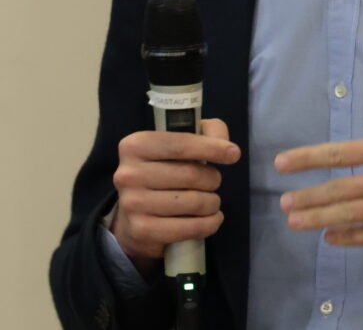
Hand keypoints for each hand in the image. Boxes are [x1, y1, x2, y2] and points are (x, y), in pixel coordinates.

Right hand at [110, 117, 239, 274]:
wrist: (133, 216)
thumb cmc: (163, 172)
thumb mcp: (179, 144)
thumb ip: (207, 133)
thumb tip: (229, 149)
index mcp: (135, 145)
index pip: (180, 144)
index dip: (211, 148)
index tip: (233, 154)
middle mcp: (128, 173)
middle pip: (191, 175)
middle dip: (212, 179)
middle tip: (213, 182)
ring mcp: (133, 203)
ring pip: (194, 202)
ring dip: (213, 203)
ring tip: (210, 201)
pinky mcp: (142, 230)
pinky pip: (189, 228)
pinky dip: (210, 224)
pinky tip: (211, 219)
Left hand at [274, 50, 362, 245]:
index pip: (342, 153)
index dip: (308, 159)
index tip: (283, 163)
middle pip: (341, 189)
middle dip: (309, 197)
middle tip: (284, 203)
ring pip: (352, 214)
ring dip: (321, 218)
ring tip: (295, 222)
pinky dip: (351, 238)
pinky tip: (331, 238)